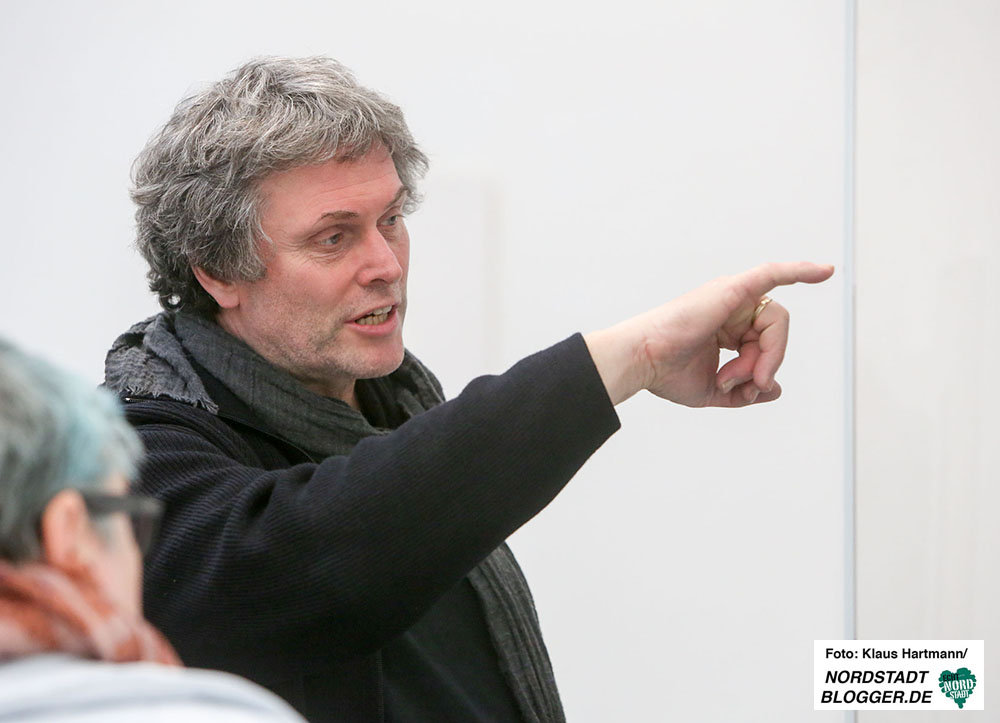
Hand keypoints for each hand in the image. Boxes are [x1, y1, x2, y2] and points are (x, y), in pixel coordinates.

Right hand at [584, 262, 834, 406]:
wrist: (643, 361)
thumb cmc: (666, 372)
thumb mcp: (714, 391)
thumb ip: (745, 391)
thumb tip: (773, 388)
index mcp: (724, 327)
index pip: (762, 345)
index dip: (763, 368)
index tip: (748, 389)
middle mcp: (729, 307)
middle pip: (772, 333)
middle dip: (767, 362)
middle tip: (749, 382)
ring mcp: (731, 296)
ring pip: (775, 321)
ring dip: (768, 353)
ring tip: (743, 372)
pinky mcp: (733, 289)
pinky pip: (774, 274)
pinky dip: (801, 271)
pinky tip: (826, 272)